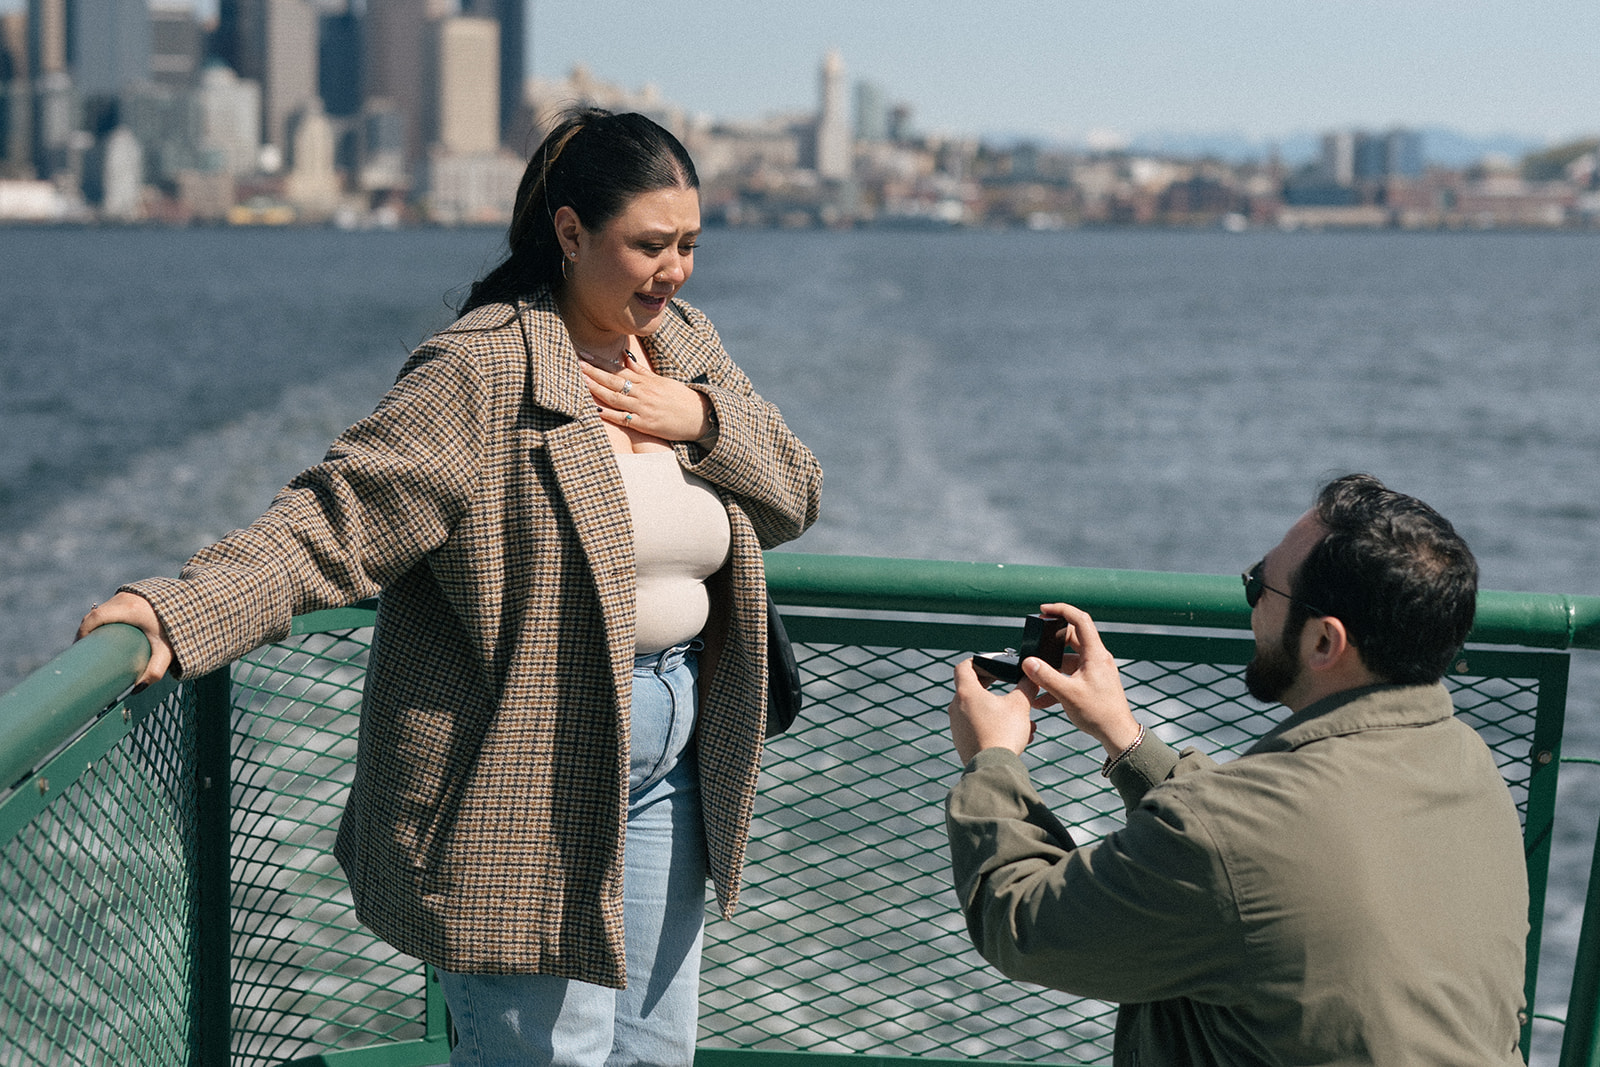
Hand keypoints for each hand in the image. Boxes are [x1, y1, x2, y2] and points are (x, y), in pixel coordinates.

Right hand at [77, 591, 174, 689]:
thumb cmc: (180, 628)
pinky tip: (107, 631)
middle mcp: (127, 597)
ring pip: (103, 608)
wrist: (196, 604)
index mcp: (130, 609)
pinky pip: (112, 605)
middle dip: (88, 631)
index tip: (79, 647)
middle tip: (86, 650)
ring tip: (95, 643)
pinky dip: (106, 617)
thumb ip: (154, 671)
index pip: (95, 617)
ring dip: (96, 624)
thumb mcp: (167, 651)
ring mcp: (130, 592)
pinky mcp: (133, 592)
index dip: (82, 632)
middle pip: (96, 614)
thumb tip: (136, 690)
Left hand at [579, 356, 714, 442]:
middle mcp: (643, 392)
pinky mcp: (645, 424)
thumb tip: (625, 356)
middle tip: (576, 363)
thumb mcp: (662, 381)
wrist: (701, 417)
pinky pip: (622, 418)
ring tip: (580, 380)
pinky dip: (608, 414)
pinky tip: (594, 409)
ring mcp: (643, 409)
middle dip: (593, 371)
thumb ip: (642, 371)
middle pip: (613, 381)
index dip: (600, 362)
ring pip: (615, 397)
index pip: (619, 369)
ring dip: (596, 388)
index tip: (584, 354)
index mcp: (647, 381)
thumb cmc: (681, 399)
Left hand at [948, 658, 1037, 763]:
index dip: (977, 661)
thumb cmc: (1003, 733)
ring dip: (999, 710)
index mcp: (966, 693)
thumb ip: (1026, 688)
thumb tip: (1032, 678)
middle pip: (971, 688)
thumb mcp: (1020, 706)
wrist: (992, 768)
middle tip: (1007, 684)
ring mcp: (957, 726)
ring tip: (1022, 718)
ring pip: (979, 710)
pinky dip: (995, 726)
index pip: (964, 667)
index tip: (990, 664)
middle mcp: (956, 708)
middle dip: (991, 686)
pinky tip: (1018, 736)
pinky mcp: (962, 742)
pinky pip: (979, 727)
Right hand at [1020, 603, 1140, 756]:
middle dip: (1050, 640)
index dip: (1062, 610)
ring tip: (1034, 678)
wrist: (1117, 734)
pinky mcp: (1092, 681)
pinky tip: (1042, 698)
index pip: (1080, 620)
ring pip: (1068, 658)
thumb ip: (1046, 676)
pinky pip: (1071, 674)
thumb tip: (1028, 662)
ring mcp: (1095, 669)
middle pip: (1072, 637)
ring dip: (1051, 667)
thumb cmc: (1099, 713)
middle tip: (1034, 642)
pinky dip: (1057, 681)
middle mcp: (1097, 658)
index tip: (1043, 609)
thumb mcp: (1068, 694)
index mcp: (1095, 654)